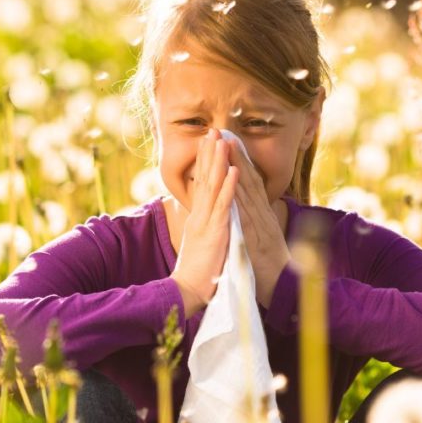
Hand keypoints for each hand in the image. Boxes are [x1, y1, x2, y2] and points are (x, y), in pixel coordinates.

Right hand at [170, 128, 238, 317]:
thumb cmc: (197, 272)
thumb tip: (205, 217)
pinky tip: (234, 170)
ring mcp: (206, 222)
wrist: (188, 292)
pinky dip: (229, 186)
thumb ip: (204, 227)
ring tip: (222, 140)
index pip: (201, 184)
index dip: (205, 162)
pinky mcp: (215, 232)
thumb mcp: (200, 243)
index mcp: (198, 217)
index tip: (208, 142)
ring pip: (213, 186)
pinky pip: (224, 206)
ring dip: (218, 162)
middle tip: (212, 130)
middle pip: (204, 178)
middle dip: (209, 153)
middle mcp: (200, 215)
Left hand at [226, 137, 292, 308]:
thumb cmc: (270, 268)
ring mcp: (261, 225)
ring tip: (226, 146)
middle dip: (236, 155)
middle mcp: (263, 216)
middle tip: (224, 132)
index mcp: (262, 216)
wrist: (284, 291)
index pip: (250, 183)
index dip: (239, 161)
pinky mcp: (256, 239)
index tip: (228, 141)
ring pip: (247, 191)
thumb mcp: (262, 240)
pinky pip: (246, 215)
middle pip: (248, 180)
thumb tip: (248, 210)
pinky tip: (233, 181)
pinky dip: (240, 197)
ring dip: (237, 167)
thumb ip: (256, 223)